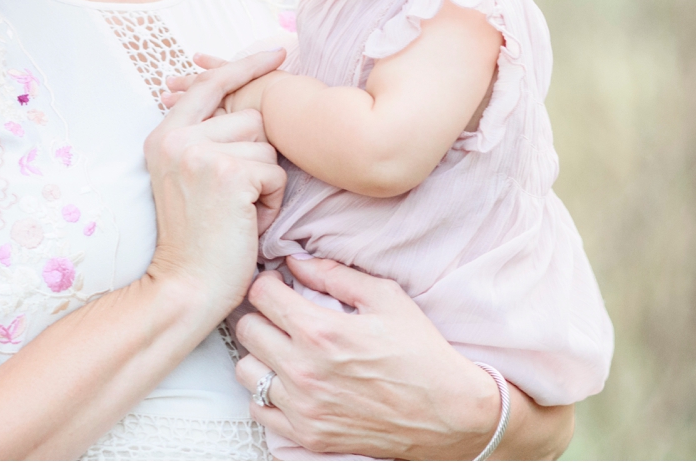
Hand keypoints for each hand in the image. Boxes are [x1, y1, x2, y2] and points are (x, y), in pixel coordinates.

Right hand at [144, 50, 286, 318]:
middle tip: (235, 197)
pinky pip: (275, 173)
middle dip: (258, 157)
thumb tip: (245, 101)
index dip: (246, 67)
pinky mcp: (227, 174)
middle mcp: (177, 138)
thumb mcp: (187, 177)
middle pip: (251, 118)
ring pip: (267, 146)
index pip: (211, 84)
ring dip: (265, 182)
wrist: (185, 287)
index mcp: (164, 135)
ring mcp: (200, 154)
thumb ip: (206, 138)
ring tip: (239, 212)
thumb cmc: (197, 239)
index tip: (276, 53)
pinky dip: (271, 203)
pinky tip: (248, 223)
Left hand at [234, 255, 504, 459]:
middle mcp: (304, 371)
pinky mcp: (308, 435)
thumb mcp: (386, 298)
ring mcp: (303, 407)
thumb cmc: (422, 354)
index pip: (260, 295)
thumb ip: (334, 274)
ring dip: (260, 354)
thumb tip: (296, 260)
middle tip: (280, 314)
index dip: (267, 283)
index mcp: (321, 331)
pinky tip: (288, 382)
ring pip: (246, 370)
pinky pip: (258, 410)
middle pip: (246, 329)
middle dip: (261, 314)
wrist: (449, 414)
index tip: (278, 285)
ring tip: (283, 349)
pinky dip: (266, 394)